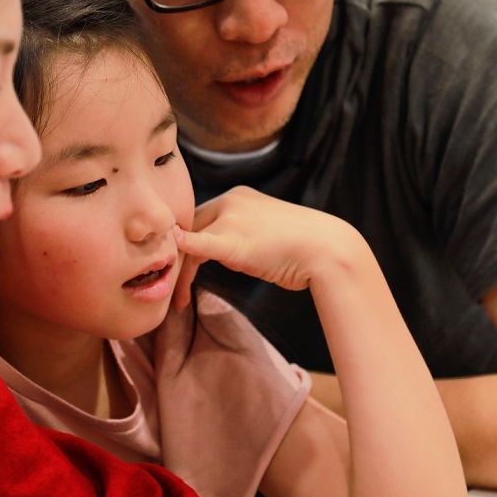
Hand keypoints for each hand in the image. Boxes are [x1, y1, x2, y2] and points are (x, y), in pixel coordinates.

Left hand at [171, 186, 365, 308]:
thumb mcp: (264, 231)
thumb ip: (240, 235)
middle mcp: (230, 200)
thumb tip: (225, 252)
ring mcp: (231, 218)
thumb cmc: (301, 247)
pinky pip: (199, 246)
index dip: (185, 244)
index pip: (199, 218)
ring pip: (189, 242)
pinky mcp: (233, 241)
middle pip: (189, 228)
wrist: (327, 250)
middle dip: (177, 258)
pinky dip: (182, 251)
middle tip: (169, 288)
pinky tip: (171, 267)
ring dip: (180, 273)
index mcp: (237, 196)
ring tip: (178, 300)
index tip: (179, 270)